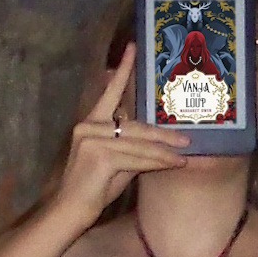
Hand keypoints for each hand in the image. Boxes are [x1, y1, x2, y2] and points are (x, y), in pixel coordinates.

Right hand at [55, 44, 189, 222]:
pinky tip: (172, 164)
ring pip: (139, 143)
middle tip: (187, 138)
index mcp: (91, 123)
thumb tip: (160, 142)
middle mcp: (89, 126)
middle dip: (163, 133)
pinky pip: (137, 158)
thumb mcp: (117, 162)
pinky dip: (157, 162)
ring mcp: (92, 139)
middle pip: (135, 125)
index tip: (133, 47)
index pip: (110, 92)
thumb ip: (132, 147)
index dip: (122, 70)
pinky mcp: (99, 156)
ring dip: (164, 151)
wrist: (71, 210)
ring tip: (185, 155)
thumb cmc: (94, 188)